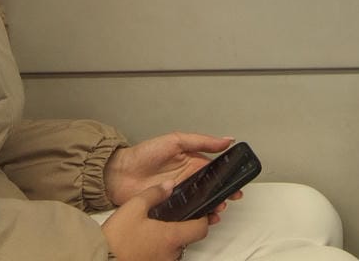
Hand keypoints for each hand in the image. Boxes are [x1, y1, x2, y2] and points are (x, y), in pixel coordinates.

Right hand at [100, 185, 210, 260]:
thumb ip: (154, 194)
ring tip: (153, 230)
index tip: (199, 212)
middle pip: (187, 240)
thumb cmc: (115, 239)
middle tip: (169, 219)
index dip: (203, 219)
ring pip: (174, 250)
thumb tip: (168, 185)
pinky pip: (162, 258)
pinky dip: (158, 250)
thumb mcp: (133, 207)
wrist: (99, 260)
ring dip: (168, 241)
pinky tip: (145, 242)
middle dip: (181, 228)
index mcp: (171, 237)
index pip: (201, 229)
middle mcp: (170, 255)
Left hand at [105, 132, 233, 206]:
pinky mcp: (170, 208)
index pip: (215, 170)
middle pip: (211, 189)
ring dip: (212, 206)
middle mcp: (188, 179)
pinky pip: (187, 214)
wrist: (120, 174)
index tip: (238, 181)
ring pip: (202, 203)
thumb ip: (201, 141)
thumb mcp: (176, 141)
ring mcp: (179, 195)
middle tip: (231, 198)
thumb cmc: (145, 154)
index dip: (227, 176)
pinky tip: (203, 218)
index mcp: (192, 162)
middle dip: (223, 194)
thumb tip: (226, 139)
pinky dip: (196, 217)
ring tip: (217, 208)